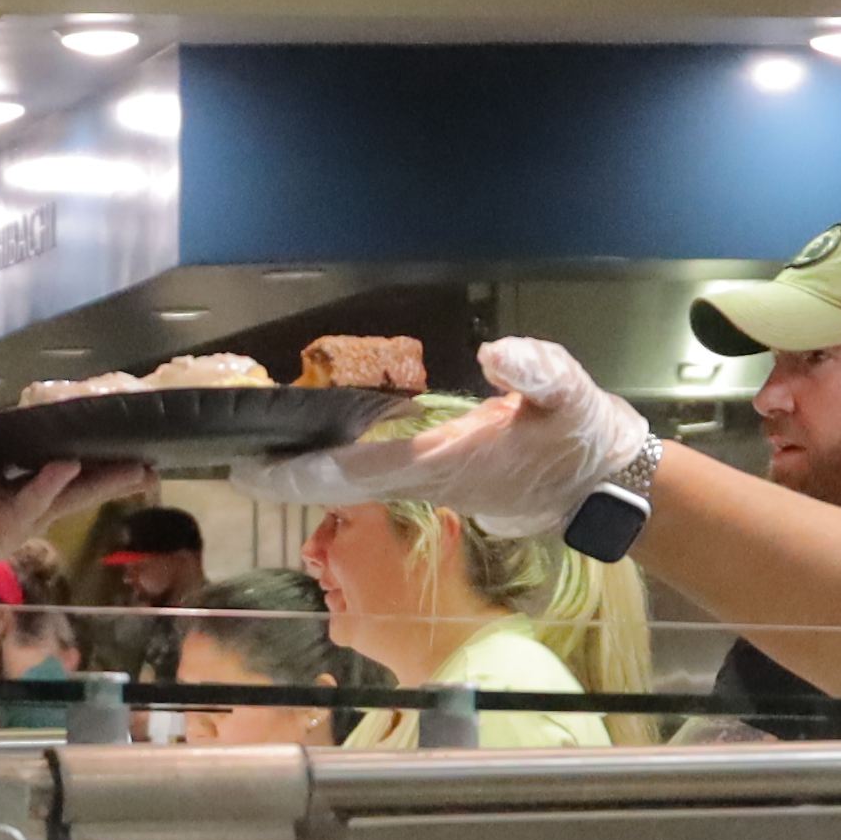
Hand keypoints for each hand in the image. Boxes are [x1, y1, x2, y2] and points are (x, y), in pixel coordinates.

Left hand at [0, 403, 149, 582]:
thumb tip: (7, 416)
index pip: (38, 456)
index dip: (72, 443)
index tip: (107, 429)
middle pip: (63, 483)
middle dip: (104, 472)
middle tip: (146, 461)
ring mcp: (1, 519)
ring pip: (60, 499)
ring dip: (98, 483)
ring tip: (139, 469)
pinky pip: (31, 508)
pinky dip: (50, 487)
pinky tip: (71, 467)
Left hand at [231, 338, 651, 538]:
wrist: (605, 486)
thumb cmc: (585, 439)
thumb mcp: (572, 395)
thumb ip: (539, 370)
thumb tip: (495, 352)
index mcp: (450, 463)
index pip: (360, 473)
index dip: (303, 474)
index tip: (253, 470)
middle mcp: (430, 482)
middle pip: (342, 487)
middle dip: (289, 477)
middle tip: (235, 462)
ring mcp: (432, 485)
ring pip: (354, 484)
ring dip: (308, 471)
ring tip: (261, 449)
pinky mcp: (438, 479)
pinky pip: (373, 476)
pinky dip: (337, 464)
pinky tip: (316, 444)